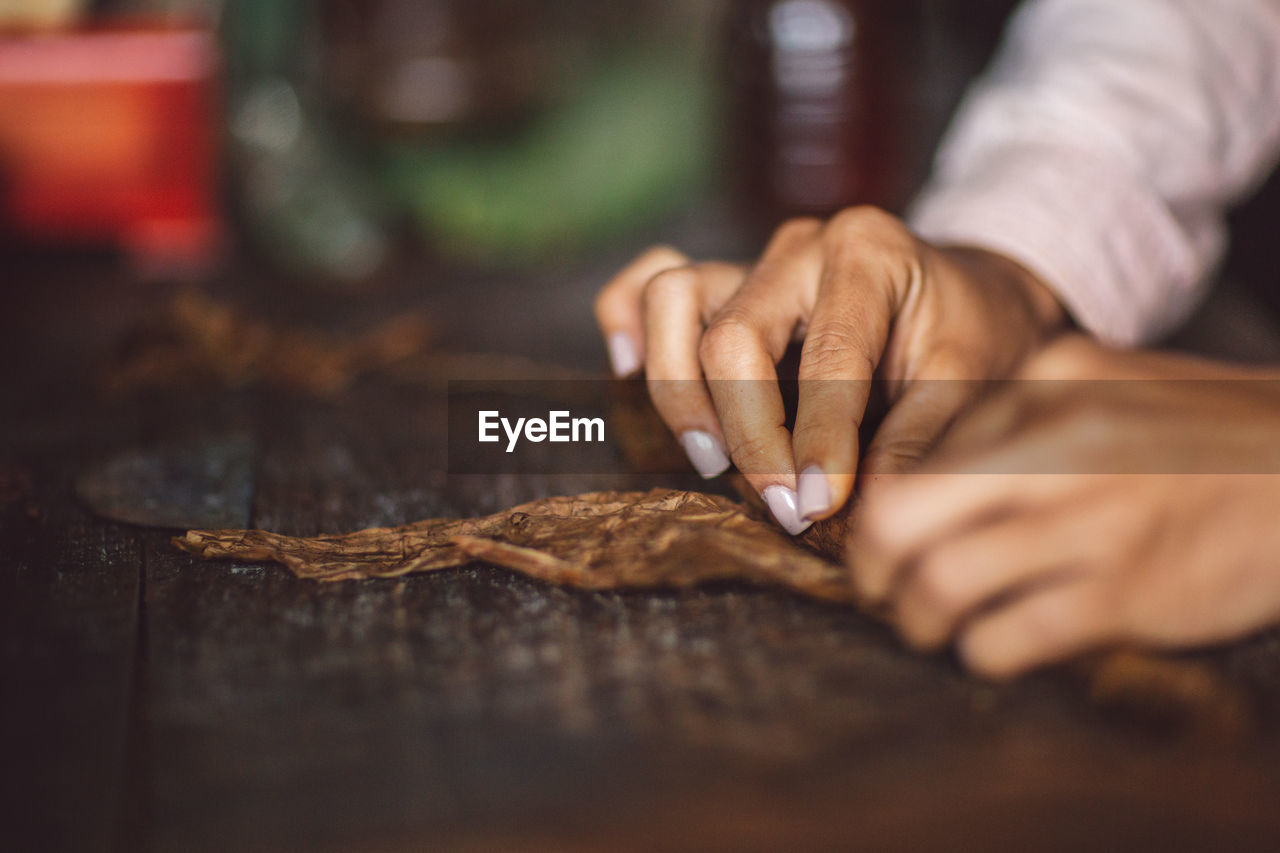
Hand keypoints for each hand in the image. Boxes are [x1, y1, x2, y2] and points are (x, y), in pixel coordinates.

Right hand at [594, 207, 1065, 533]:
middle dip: (749, 434)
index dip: (818, 441)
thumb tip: (852, 508)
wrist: (968, 296)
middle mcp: (799, 247)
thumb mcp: (977, 383)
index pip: (825, 356)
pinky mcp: (721, 285)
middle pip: (731, 337)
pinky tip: (632, 374)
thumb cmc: (976, 339)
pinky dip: (626, 325)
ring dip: (679, 391)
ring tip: (715, 459)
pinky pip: (645, 287)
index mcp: (869, 253)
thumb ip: (919, 440)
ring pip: (671, 300)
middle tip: (781, 504)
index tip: (820, 509)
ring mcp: (751, 261)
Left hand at [850, 336, 1279, 678]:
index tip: (877, 542)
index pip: (913, 455)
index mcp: (1044, 383)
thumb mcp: (1103, 386)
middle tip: (880, 590)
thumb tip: (920, 480)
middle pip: (899, 518)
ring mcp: (1094, 518)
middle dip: (871, 568)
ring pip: (943, 583)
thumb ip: (1014, 419)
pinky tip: (991, 646)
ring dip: (916, 619)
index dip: (874, 511)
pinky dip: (981, 651)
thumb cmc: (1200, 435)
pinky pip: (1010, 637)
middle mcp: (1058, 443)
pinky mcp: (1129, 591)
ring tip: (927, 625)